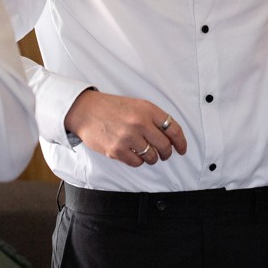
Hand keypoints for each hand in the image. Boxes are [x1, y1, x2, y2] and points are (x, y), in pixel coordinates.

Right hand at [64, 89, 187, 166]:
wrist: (86, 111)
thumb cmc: (112, 108)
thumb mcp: (136, 105)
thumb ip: (153, 118)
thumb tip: (170, 137)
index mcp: (147, 110)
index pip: (173, 129)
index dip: (181, 142)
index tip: (182, 149)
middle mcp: (139, 123)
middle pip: (165, 146)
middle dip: (167, 153)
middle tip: (164, 154)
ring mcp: (128, 137)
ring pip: (152, 156)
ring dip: (152, 158)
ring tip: (146, 153)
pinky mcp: (117, 150)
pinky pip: (137, 162)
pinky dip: (138, 160)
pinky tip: (133, 153)